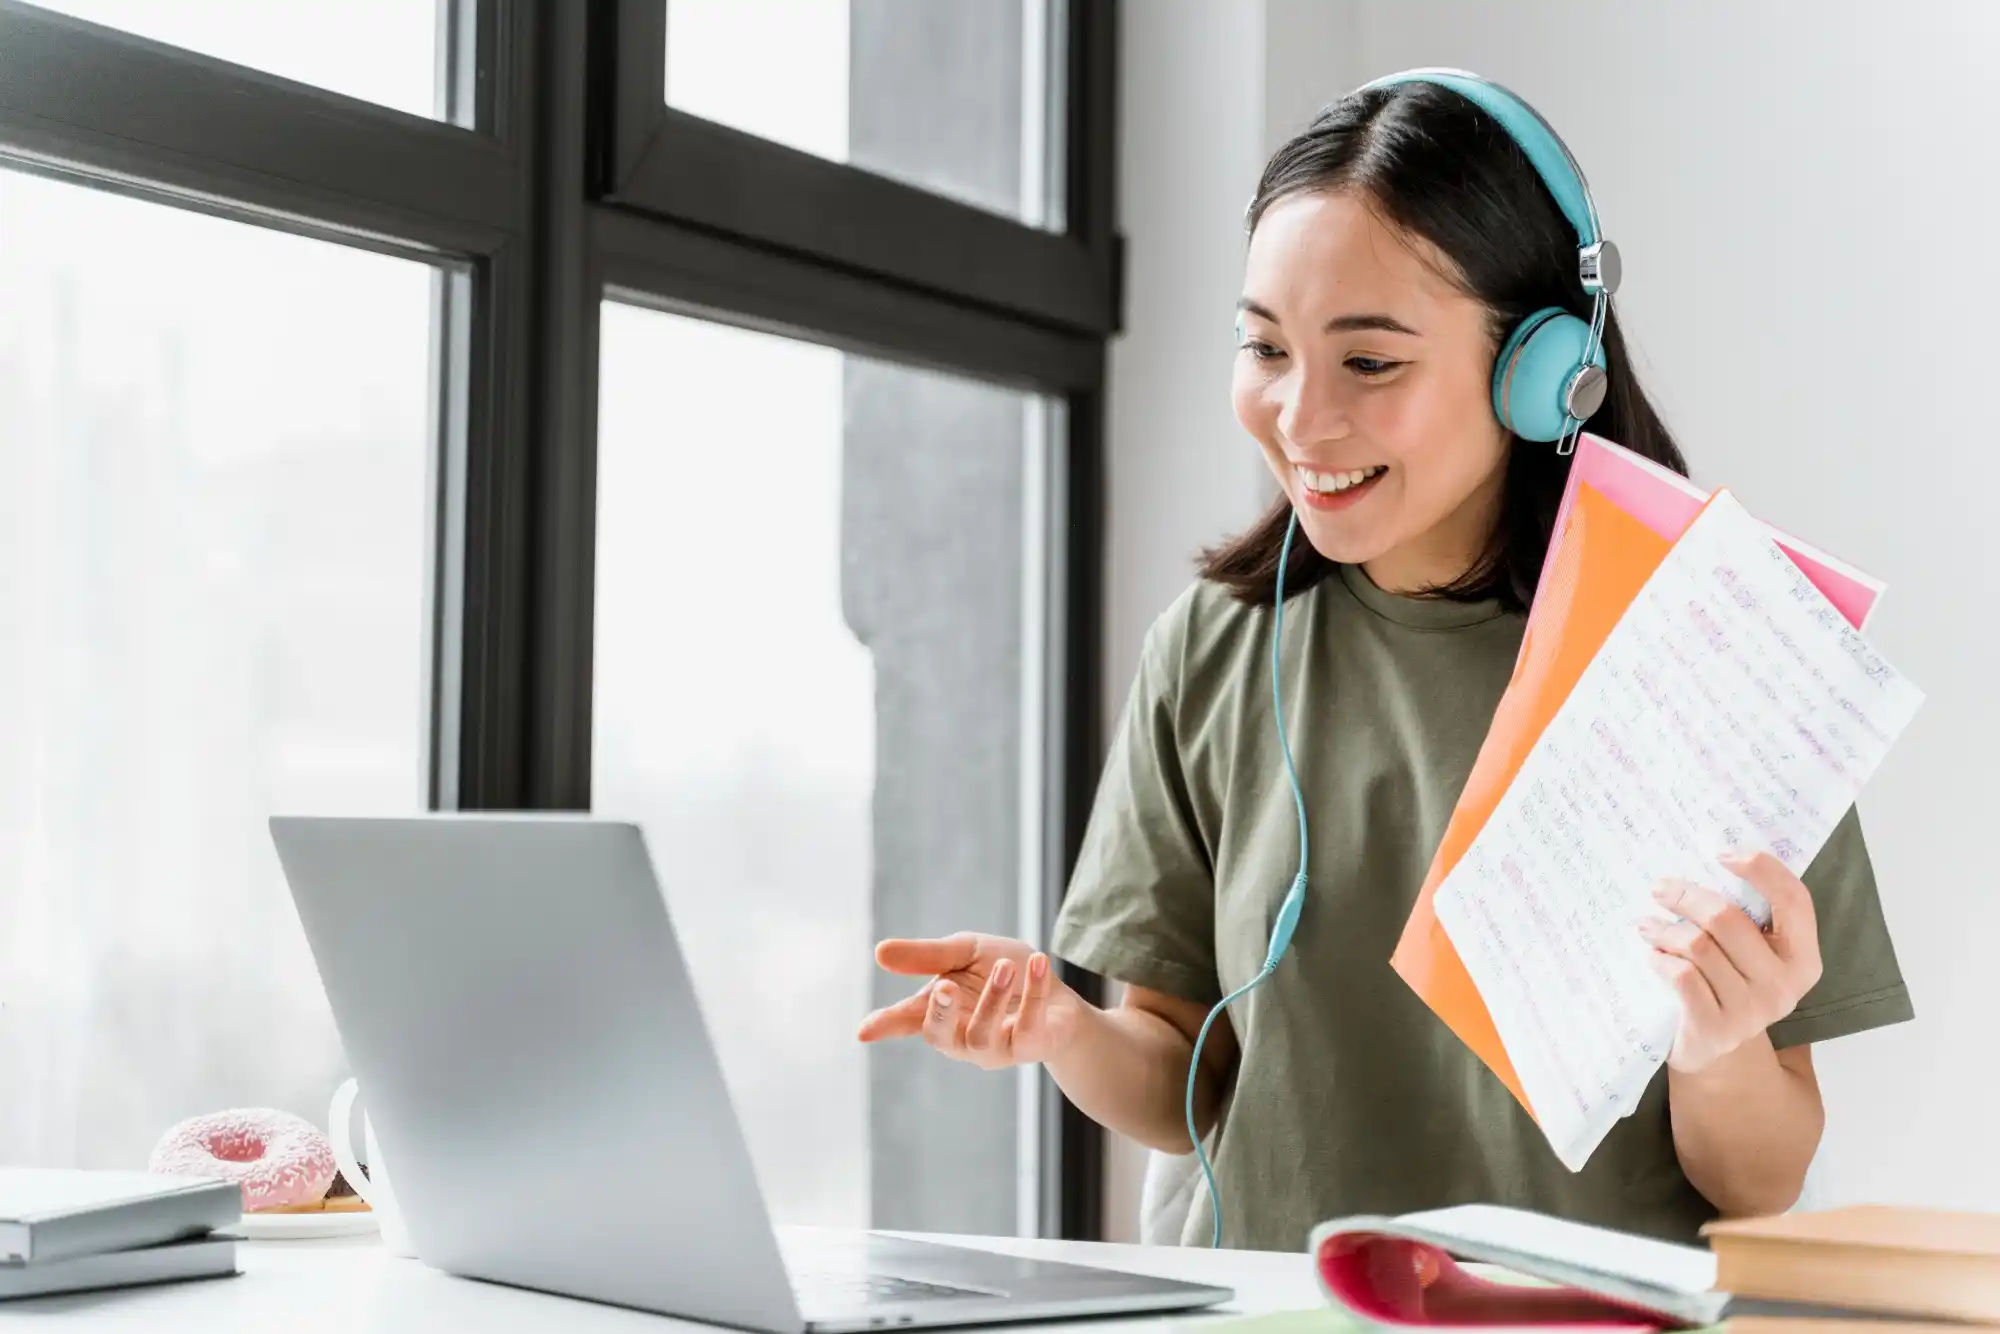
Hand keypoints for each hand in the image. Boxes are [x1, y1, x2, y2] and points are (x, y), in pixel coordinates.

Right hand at [855, 932, 1087, 1069]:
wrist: (1059, 995)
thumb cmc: (1005, 974)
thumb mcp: (965, 953)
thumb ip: (927, 956)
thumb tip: (879, 952)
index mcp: (941, 1012)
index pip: (907, 1020)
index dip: (885, 1025)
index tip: (863, 1032)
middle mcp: (963, 1037)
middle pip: (940, 1037)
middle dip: (940, 1014)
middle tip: (944, 985)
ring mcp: (996, 1049)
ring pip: (983, 1036)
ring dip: (993, 998)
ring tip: (1006, 966)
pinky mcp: (1031, 1049)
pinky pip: (1029, 1028)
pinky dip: (1034, 992)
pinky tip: (1037, 963)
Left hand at [1639, 851, 1823, 1073]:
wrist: (1715, 1053)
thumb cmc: (1729, 985)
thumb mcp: (1751, 955)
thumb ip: (1749, 918)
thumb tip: (1715, 860)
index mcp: (1803, 959)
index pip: (1794, 900)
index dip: (1762, 869)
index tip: (1722, 854)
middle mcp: (1784, 986)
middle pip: (1727, 919)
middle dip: (1686, 896)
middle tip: (1660, 888)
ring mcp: (1751, 1011)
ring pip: (1697, 946)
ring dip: (1665, 929)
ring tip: (1648, 926)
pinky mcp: (1716, 1028)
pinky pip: (1680, 976)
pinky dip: (1660, 959)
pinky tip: (1653, 956)